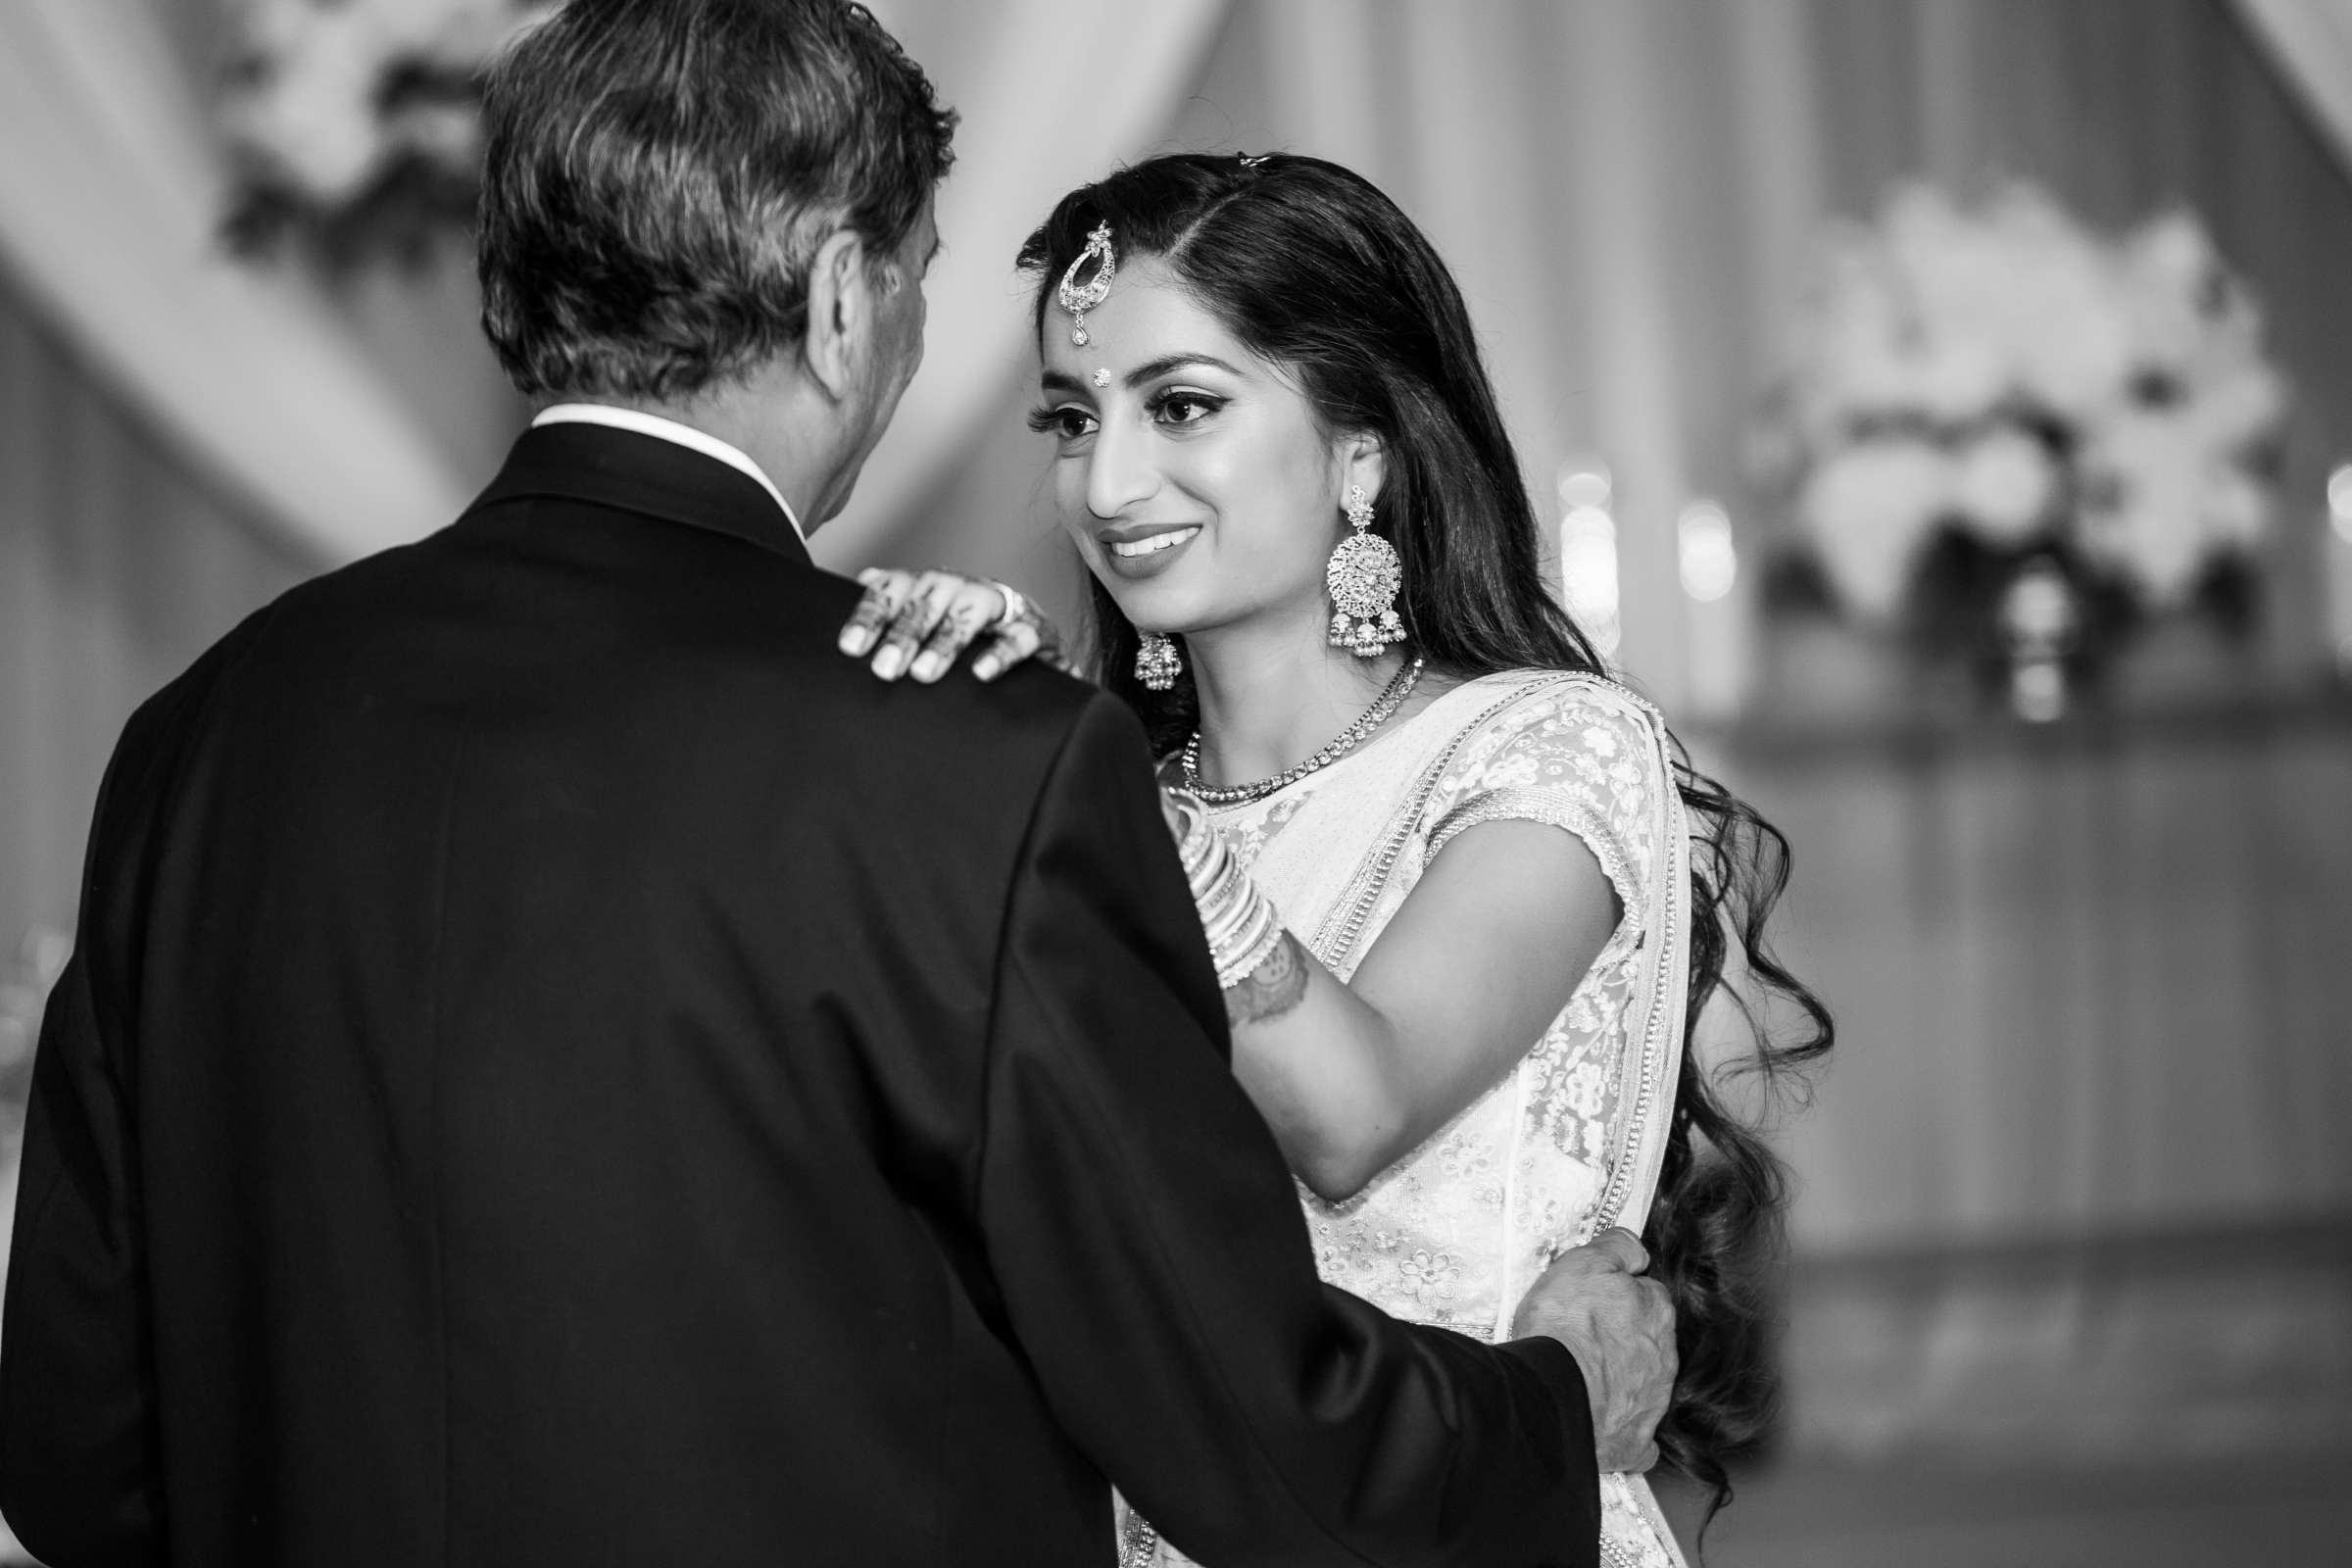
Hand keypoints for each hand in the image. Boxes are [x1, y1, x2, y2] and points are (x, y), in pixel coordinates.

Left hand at [837, 568, 1066, 682]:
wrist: (1033, 638)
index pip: (895, 587)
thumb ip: (897, 604)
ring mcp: (1001, 605)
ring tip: (922, 673)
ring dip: (944, 642)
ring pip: (970, 611)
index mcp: (931, 585)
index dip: (871, 614)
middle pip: (929, 599)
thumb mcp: (929, 618)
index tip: (851, 647)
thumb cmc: (970, 631)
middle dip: (904, 634)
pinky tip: (981, 673)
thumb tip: (863, 579)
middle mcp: (962, 587)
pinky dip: (1001, 653)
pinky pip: (1020, 636)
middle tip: (884, 669)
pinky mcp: (1034, 630)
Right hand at [1510, 1228, 1676, 1472]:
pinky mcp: (1634, 1443)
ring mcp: (1652, 1403)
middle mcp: (1663, 1358)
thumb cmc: (1565, 1329)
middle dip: (1626, 1337)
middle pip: (1650, 1340)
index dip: (1621, 1294)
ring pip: (1646, 1385)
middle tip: (1586, 1337)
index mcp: (1655, 1312)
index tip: (1598, 1299)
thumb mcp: (1583, 1264)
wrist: (1553, 1399)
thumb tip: (1636, 1247)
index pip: (1649, 1294)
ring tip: (1585, 1377)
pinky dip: (1625, 1431)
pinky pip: (1638, 1439)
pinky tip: (1604, 1425)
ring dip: (1624, 1379)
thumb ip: (1616, 1248)